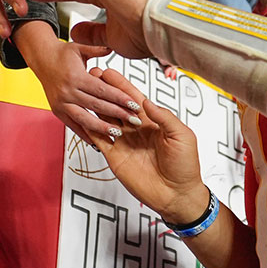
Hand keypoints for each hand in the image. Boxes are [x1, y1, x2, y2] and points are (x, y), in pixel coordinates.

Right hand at [20, 27, 135, 141]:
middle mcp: (68, 92)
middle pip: (97, 106)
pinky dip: (85, 134)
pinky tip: (97, 141)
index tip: (134, 105)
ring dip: (102, 128)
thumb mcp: (80, 47)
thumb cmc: (61, 53)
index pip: (102, 90)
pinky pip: (73, 125)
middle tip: (134, 121)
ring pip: (85, 119)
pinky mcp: (57, 111)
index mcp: (76, 77)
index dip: (120, 98)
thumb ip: (97, 49)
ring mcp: (61, 103)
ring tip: (117, 134)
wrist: (41, 58)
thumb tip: (113, 47)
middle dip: (118, 115)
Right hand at [87, 67, 210, 223]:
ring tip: (83, 90)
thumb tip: (146, 101)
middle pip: (115, 105)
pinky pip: (99, 139)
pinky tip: (81, 116)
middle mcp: (135, 129)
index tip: (109, 72)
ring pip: (105, 119)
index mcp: (152, 121)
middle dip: (103, 90)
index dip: (121, 85)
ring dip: (94, 105)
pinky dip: (90, 128)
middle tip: (90, 75)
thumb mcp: (181, 136)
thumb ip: (164, 117)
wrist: (177, 195)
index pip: (132, 99)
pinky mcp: (114, 156)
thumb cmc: (185, 166)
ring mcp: (124, 141)